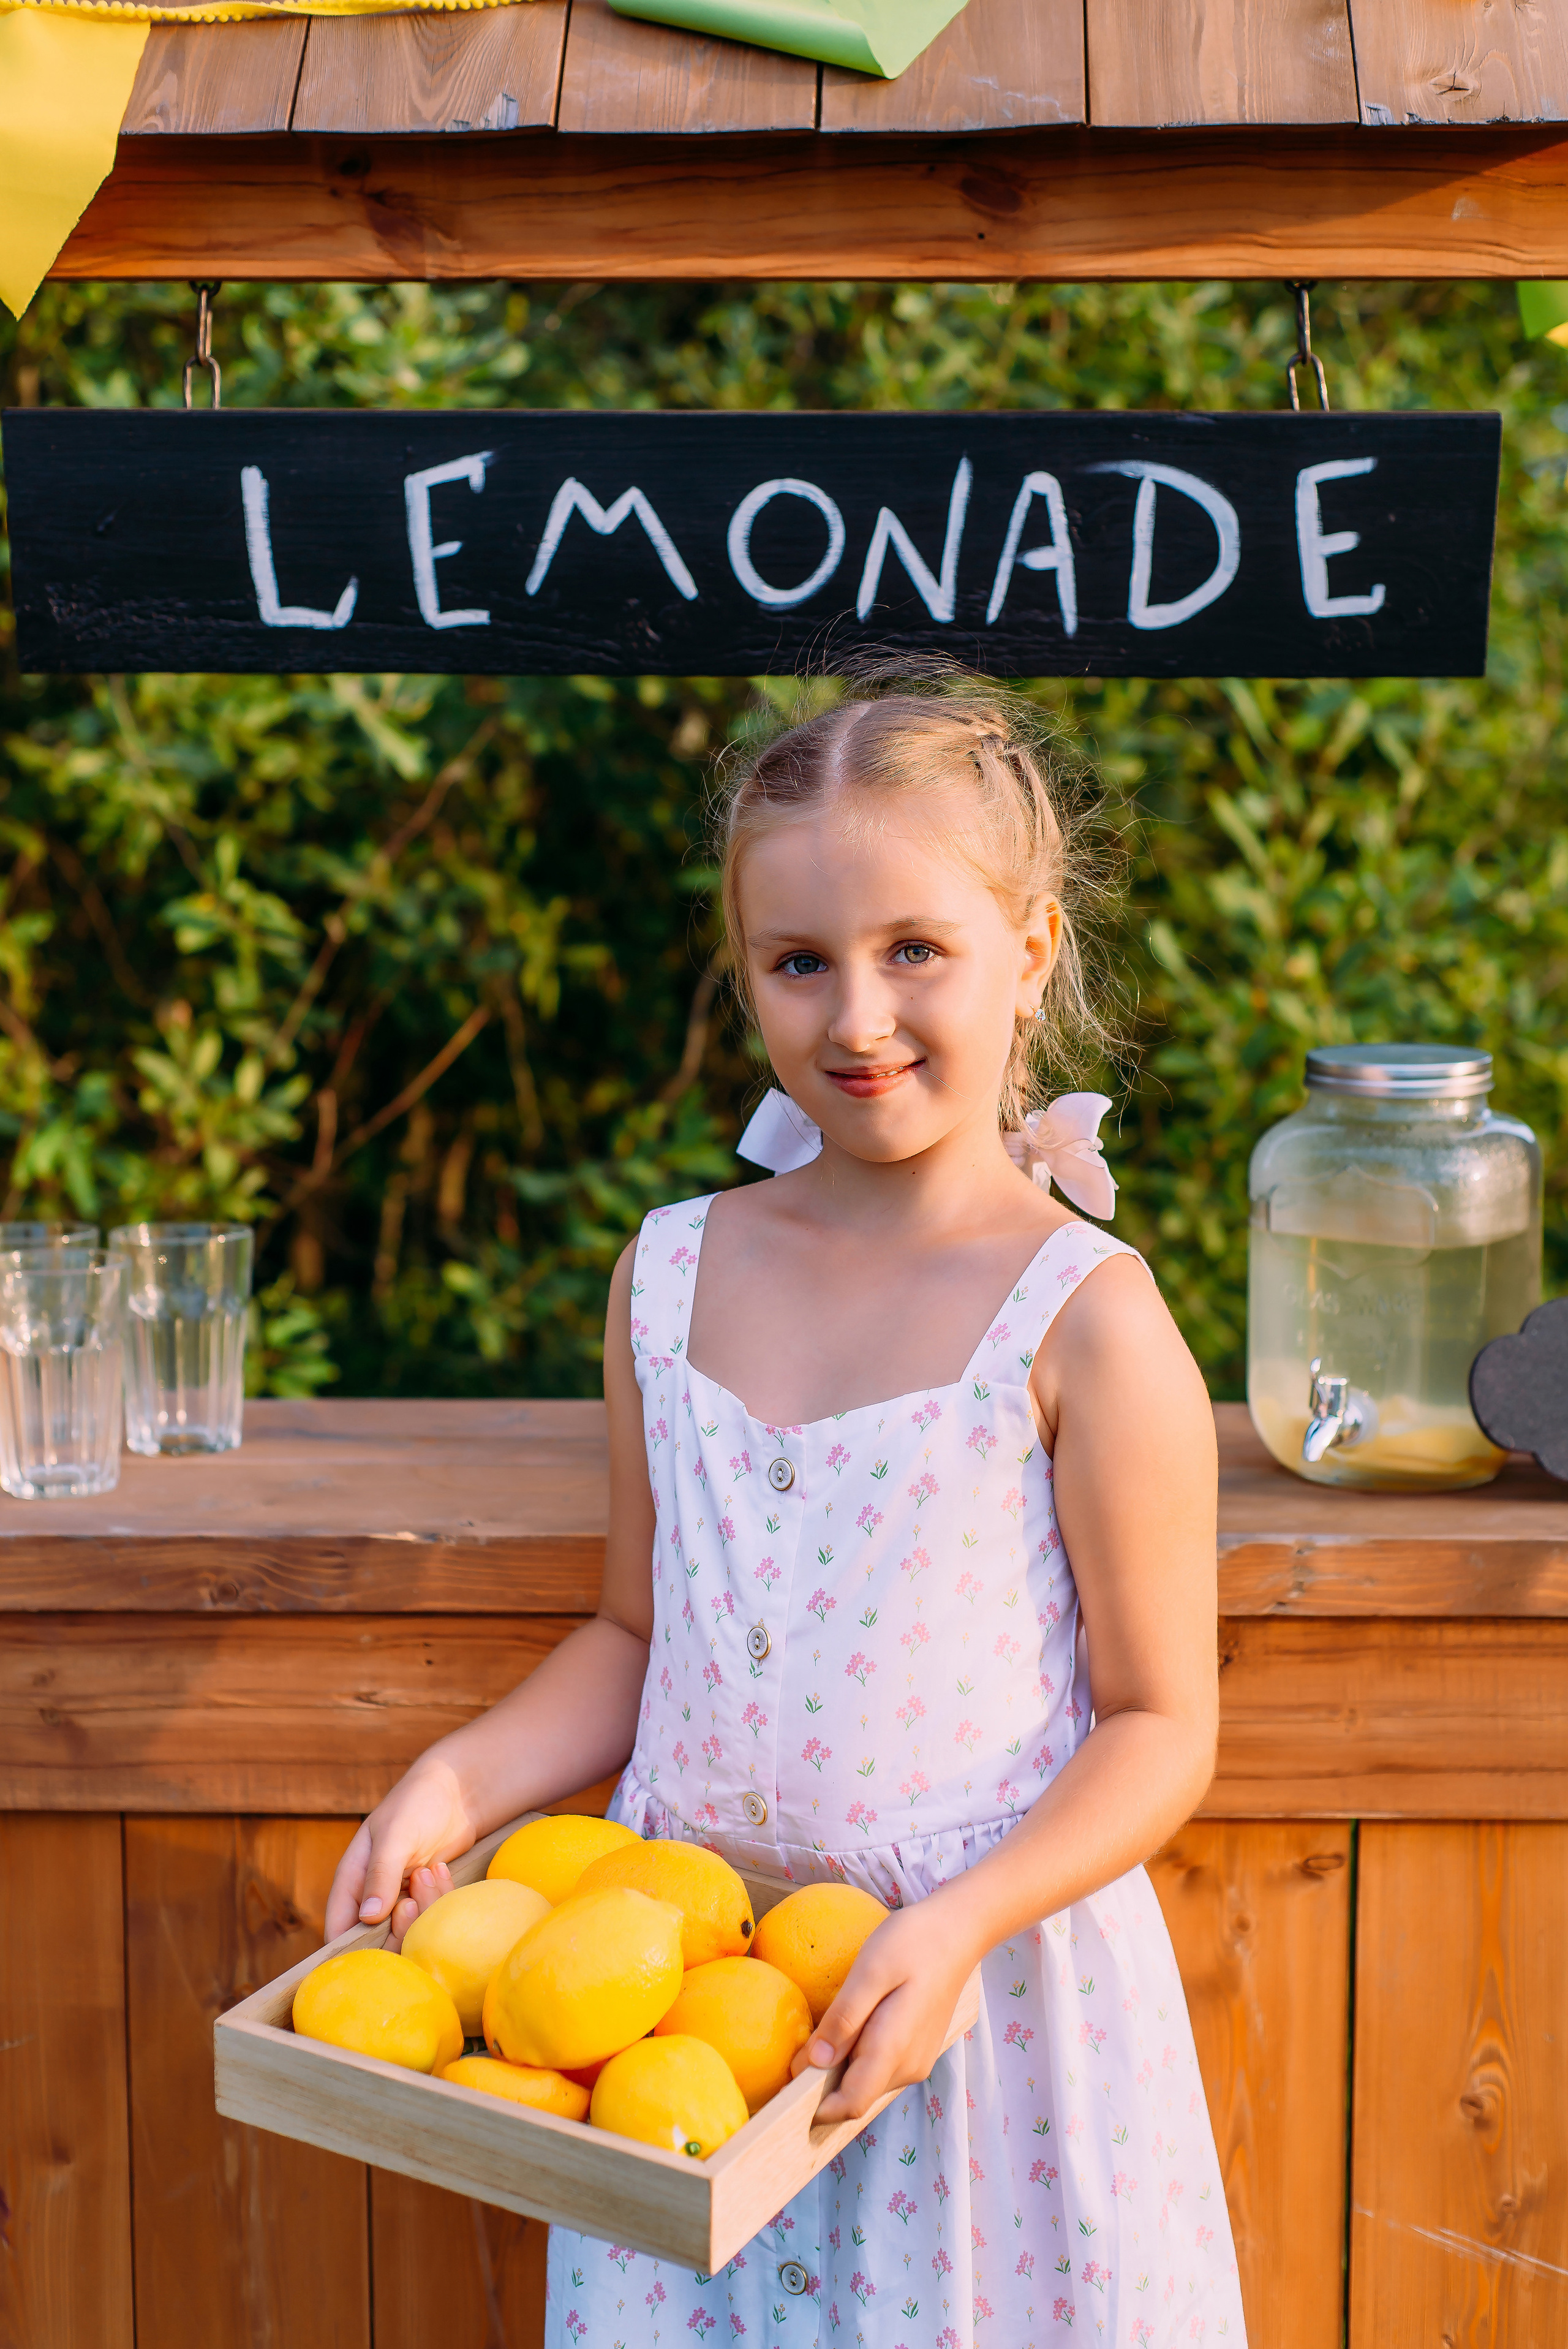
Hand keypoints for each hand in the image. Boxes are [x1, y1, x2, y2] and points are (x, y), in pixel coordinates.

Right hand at [323, 1757, 474, 1942]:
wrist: (454, 1793)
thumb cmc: (416, 1804)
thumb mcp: (395, 1835)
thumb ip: (381, 1874)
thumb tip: (368, 1917)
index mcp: (352, 1881)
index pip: (339, 1931)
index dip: (356, 1948)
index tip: (383, 1943)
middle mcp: (372, 1897)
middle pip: (378, 1941)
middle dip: (400, 1928)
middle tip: (414, 1898)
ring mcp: (400, 1900)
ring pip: (408, 1932)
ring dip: (425, 1908)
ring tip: (431, 1870)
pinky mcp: (425, 1899)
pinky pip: (431, 1918)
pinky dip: (440, 1900)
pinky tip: (442, 1869)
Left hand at [792, 1899, 975, 2124]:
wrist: (957, 1932)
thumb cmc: (912, 1943)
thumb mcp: (871, 1970)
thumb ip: (844, 2018)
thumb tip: (813, 2062)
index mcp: (894, 2049)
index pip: (851, 2104)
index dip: (816, 2105)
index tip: (787, 2084)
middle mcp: (908, 2067)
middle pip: (855, 2095)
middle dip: (822, 2084)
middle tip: (799, 2048)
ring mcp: (916, 2062)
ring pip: (866, 2083)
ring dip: (840, 2069)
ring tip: (824, 2030)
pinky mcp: (918, 2052)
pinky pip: (879, 2068)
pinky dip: (858, 2058)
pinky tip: (850, 2026)